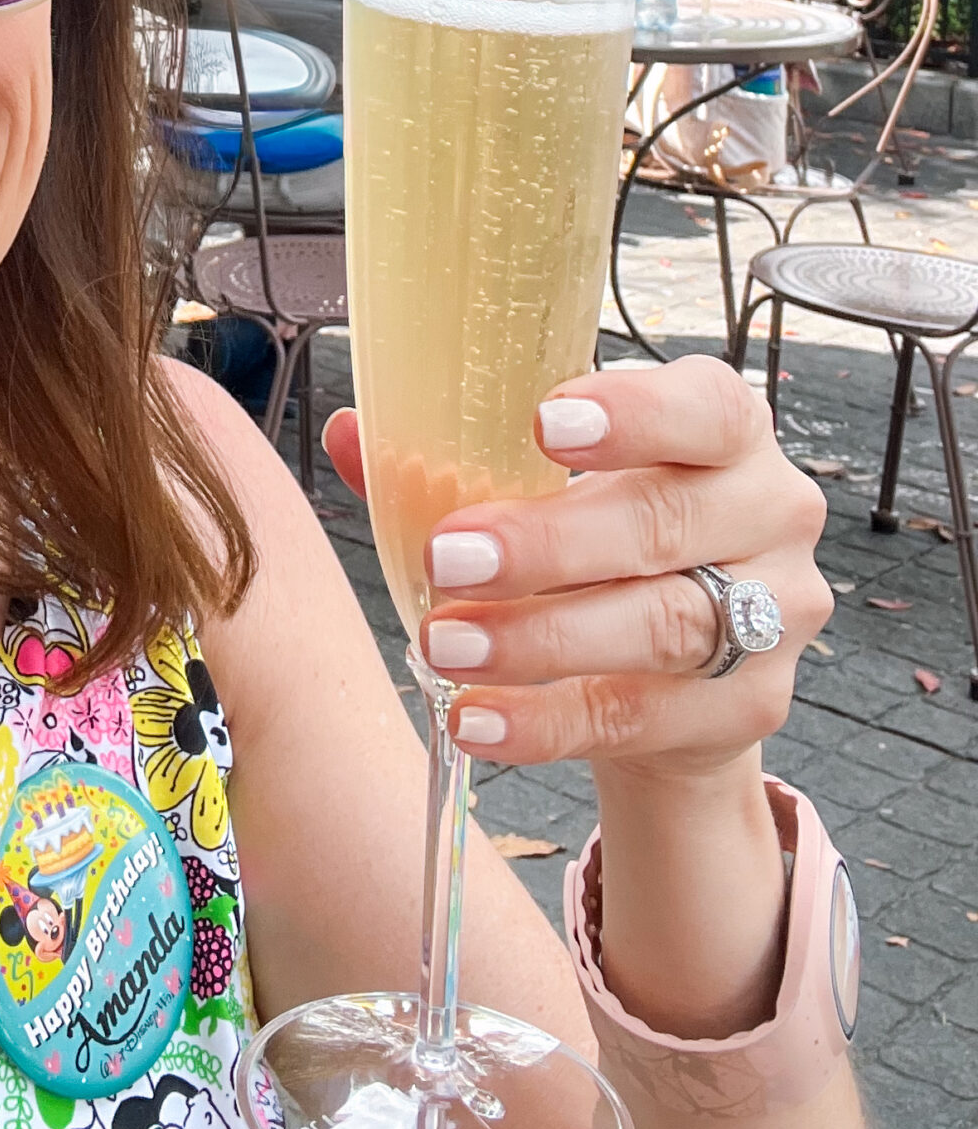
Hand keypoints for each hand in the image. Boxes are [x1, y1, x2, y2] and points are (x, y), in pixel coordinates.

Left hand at [326, 354, 828, 774]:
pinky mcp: (751, 706)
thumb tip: (351, 432)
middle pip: (666, 522)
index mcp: (725, 429)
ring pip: (664, 625)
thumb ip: (452, 457)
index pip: (705, 407)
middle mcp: (771, 511)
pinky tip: (475, 717)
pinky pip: (645, 716)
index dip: (632, 414)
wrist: (673, 669)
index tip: (541, 424)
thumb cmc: (601, 538)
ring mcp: (778, 615)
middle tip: (447, 557)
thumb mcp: (542, 483)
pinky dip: (549, 721)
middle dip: (548, 544)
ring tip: (444, 645)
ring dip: (541, 638)